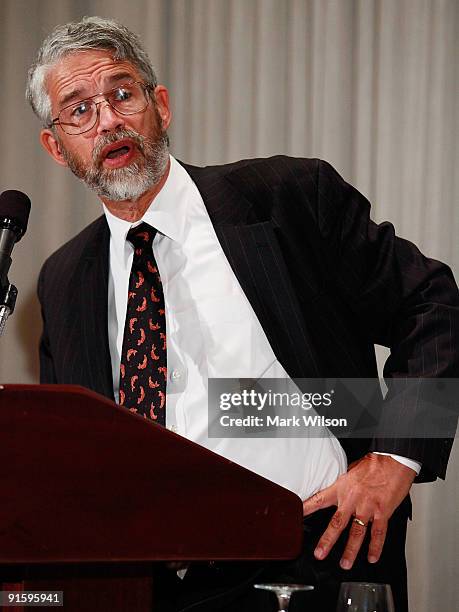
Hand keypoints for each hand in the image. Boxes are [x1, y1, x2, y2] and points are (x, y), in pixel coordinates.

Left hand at [302, 453, 415, 569]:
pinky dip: (375, 547)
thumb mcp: (350, 472)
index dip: (307, 508)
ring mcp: (368, 507)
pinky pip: (378, 533)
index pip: (319, 499)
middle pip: (336, 523)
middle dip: (327, 541)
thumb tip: (337, 495)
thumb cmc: (373, 465)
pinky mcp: (383, 512)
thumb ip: (343, 486)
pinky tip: (372, 557)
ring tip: (345, 563)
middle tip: (319, 553)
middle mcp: (352, 499)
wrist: (392, 461)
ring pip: (357, 533)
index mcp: (342, 487)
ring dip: (350, 550)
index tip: (297, 517)